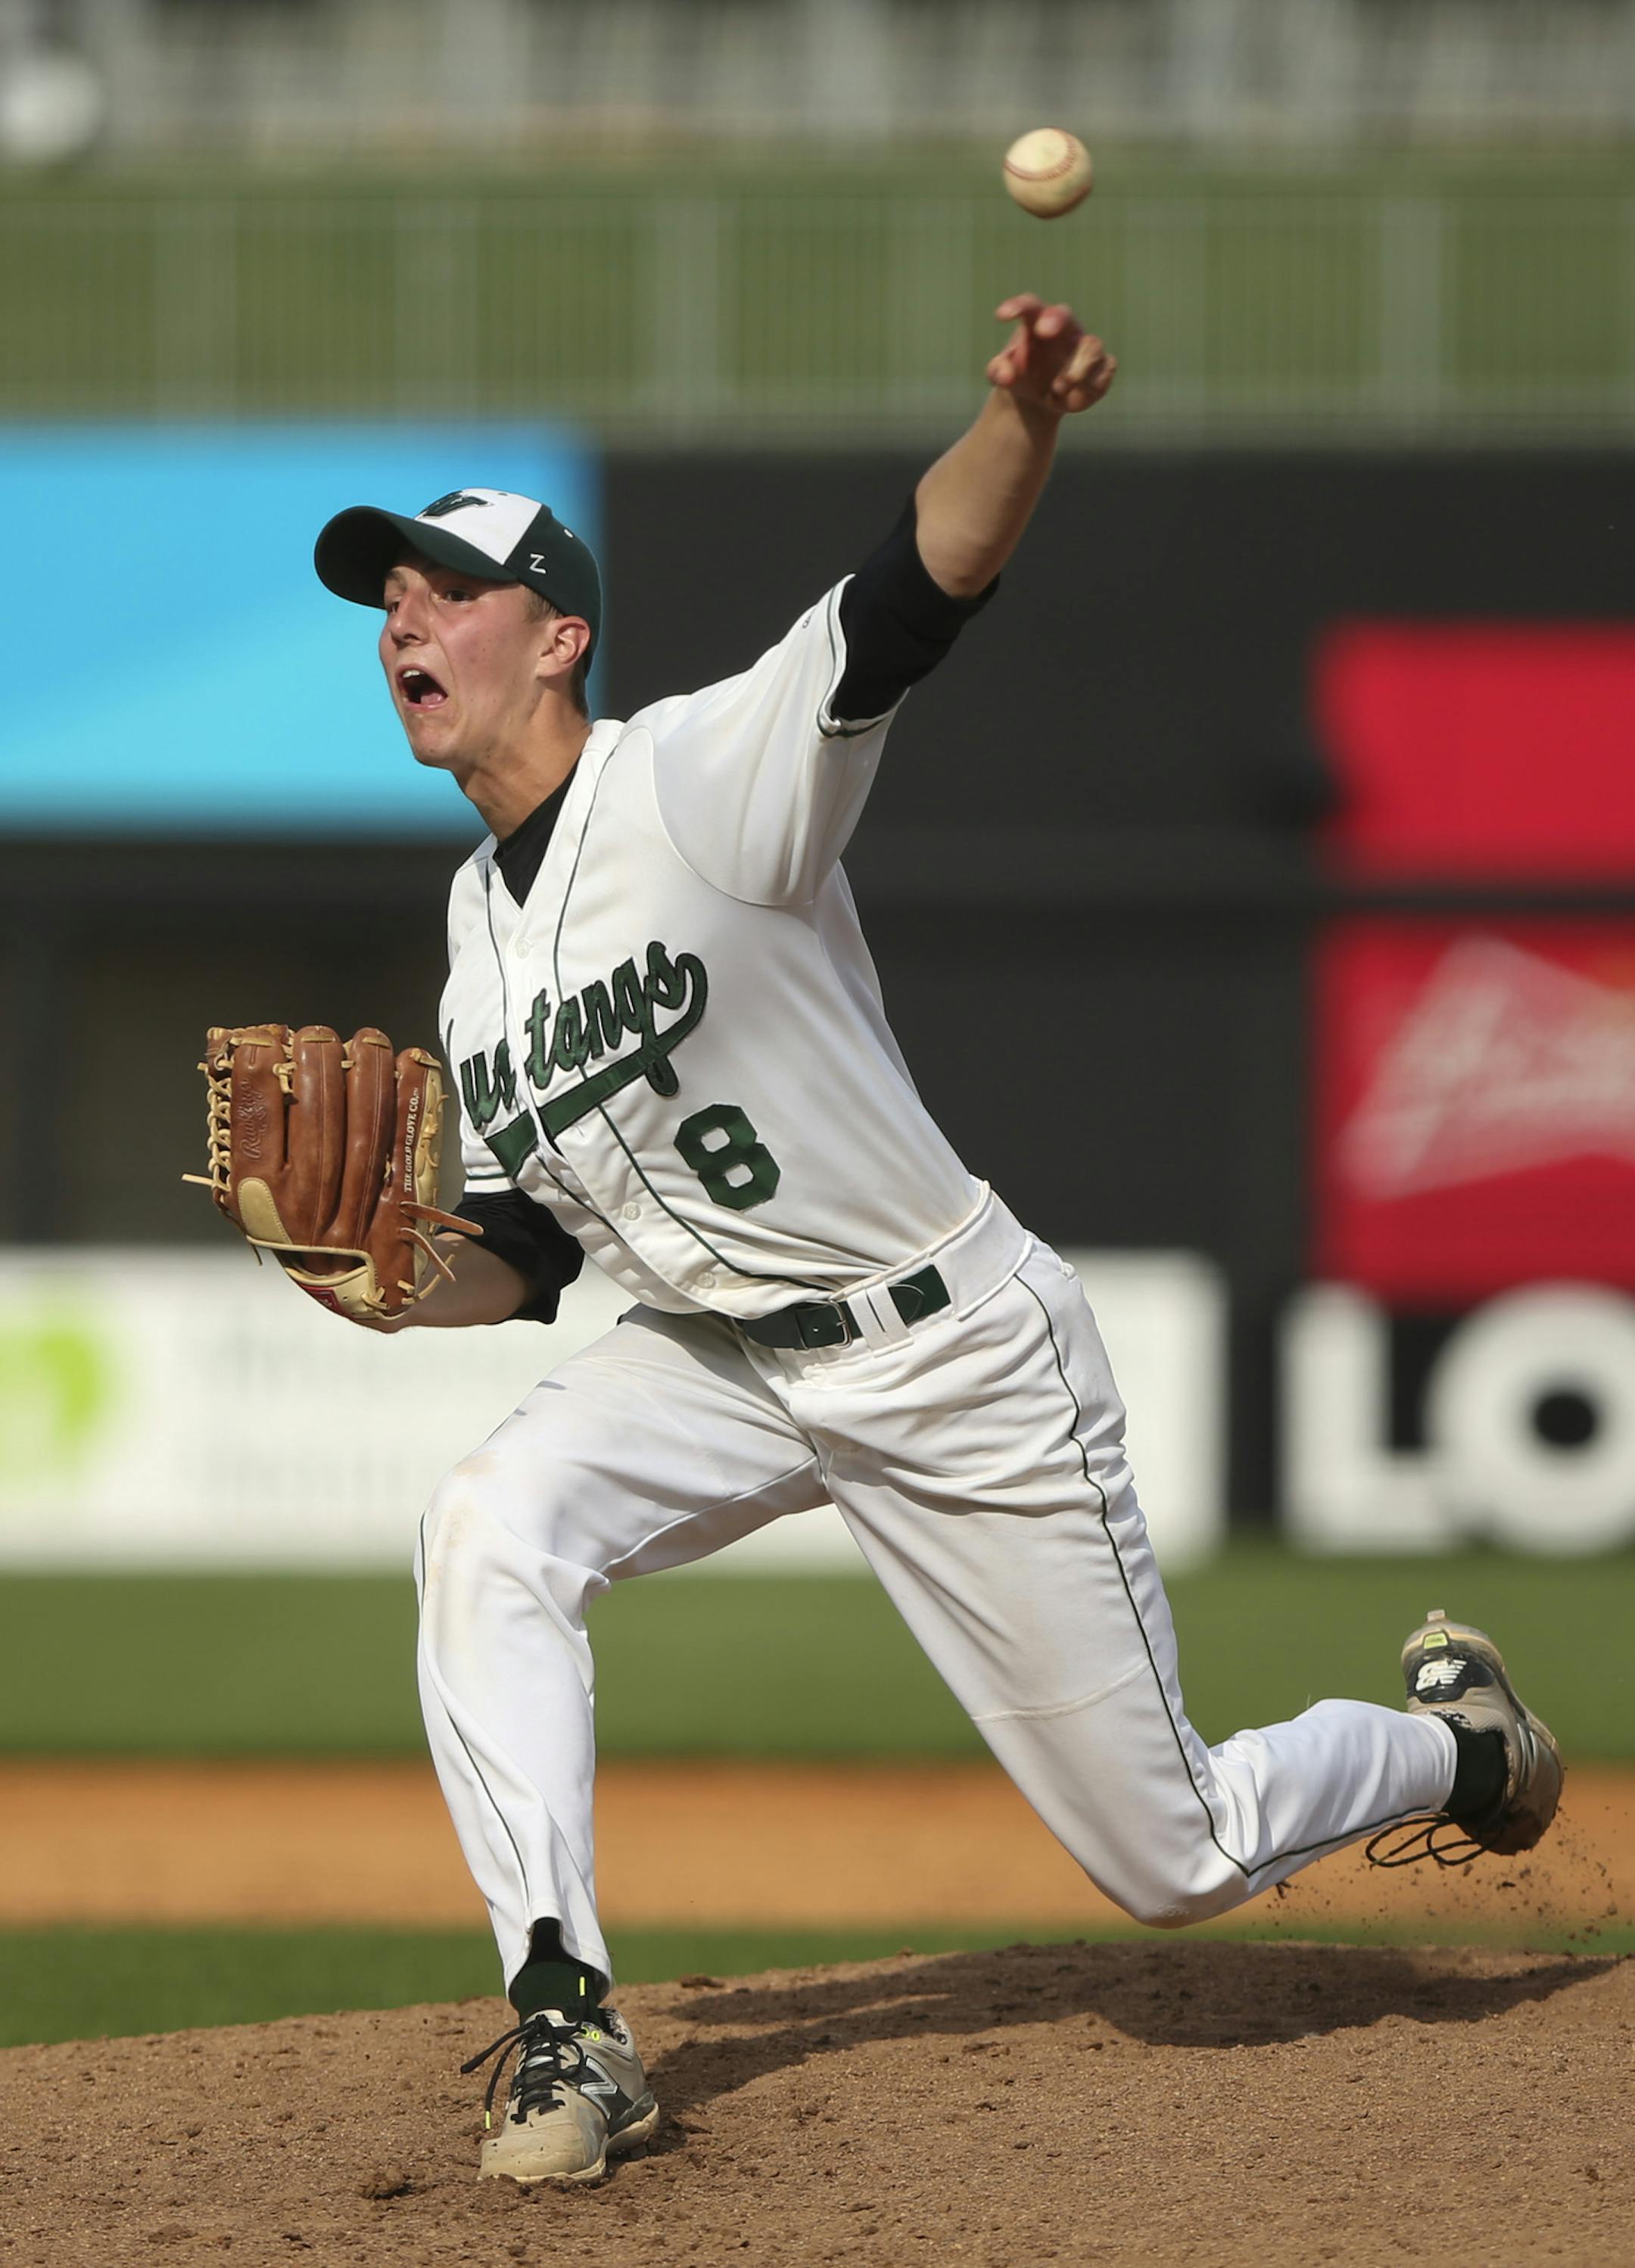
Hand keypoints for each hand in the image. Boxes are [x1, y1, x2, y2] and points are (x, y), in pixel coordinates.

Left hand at [986, 296, 1115, 416]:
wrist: (1037, 400)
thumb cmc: (1019, 376)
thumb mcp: (1001, 376)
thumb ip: (999, 372)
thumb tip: (1005, 375)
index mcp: (1036, 321)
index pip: (1029, 306)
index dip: (1017, 306)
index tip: (1000, 315)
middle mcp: (1064, 328)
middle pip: (1064, 314)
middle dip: (1056, 319)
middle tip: (1043, 331)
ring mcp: (1086, 346)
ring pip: (1092, 345)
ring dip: (1075, 369)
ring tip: (1057, 389)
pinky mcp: (1103, 366)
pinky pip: (1106, 369)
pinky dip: (1090, 387)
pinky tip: (1072, 401)